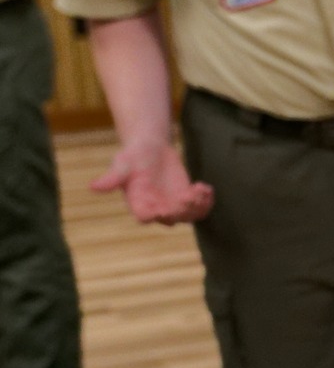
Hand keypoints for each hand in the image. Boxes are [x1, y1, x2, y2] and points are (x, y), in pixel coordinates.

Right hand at [90, 138, 212, 224]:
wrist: (150, 148)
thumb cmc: (133, 156)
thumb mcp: (122, 164)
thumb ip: (112, 177)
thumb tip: (93, 187)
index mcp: (138, 203)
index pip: (146, 217)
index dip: (155, 216)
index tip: (164, 209)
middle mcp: (156, 208)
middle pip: (172, 219)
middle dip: (182, 210)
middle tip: (189, 195)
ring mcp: (173, 205)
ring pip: (189, 216)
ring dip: (198, 206)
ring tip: (201, 189)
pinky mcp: (187, 199)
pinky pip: (200, 208)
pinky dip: (206, 201)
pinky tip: (206, 188)